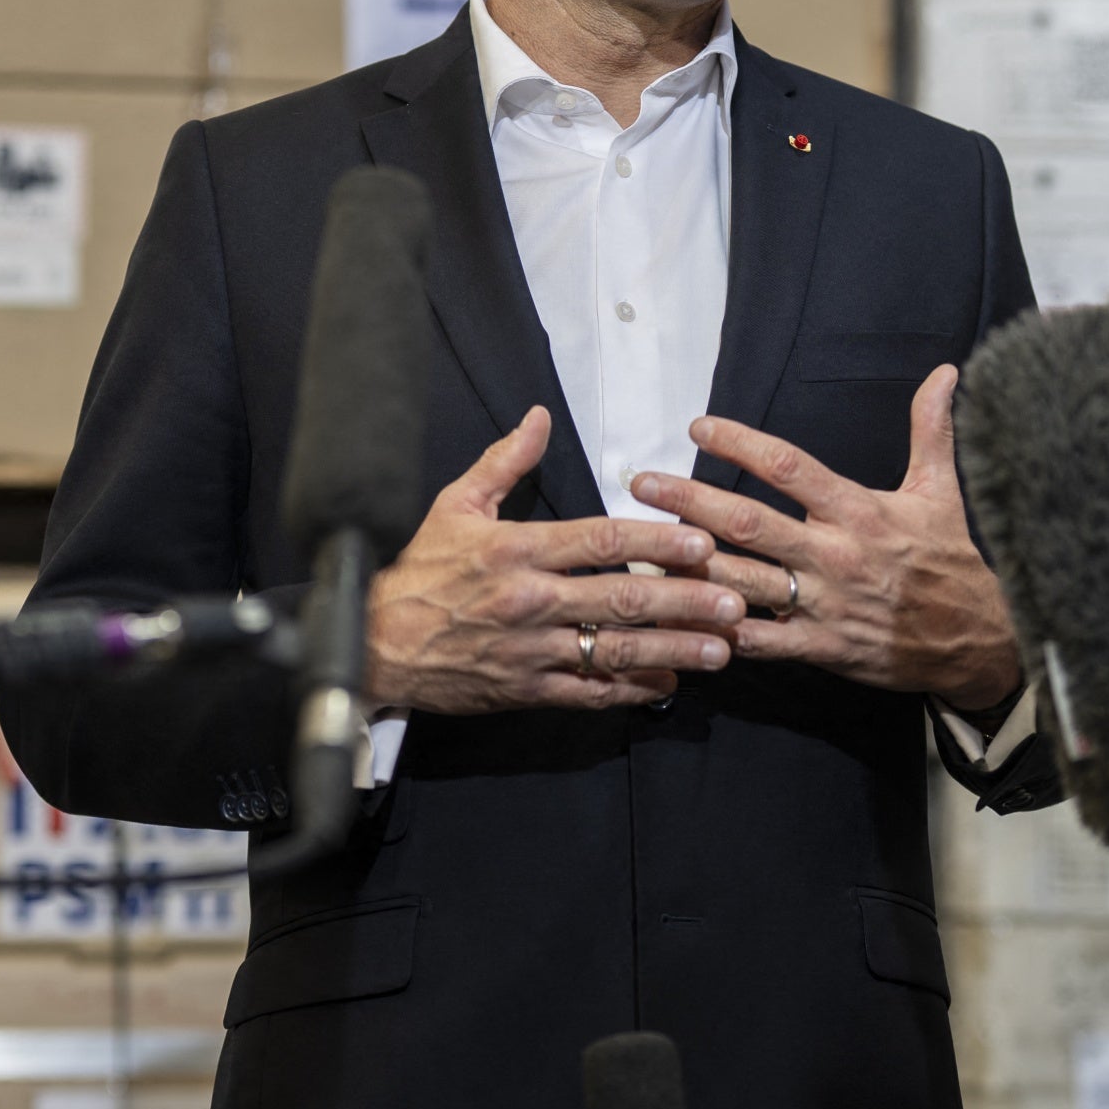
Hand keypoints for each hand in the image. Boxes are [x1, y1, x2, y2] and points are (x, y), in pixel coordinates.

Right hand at [365, 407, 747, 715]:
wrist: (373, 644)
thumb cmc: (417, 571)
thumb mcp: (454, 506)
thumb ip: (504, 462)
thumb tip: (540, 417)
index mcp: (515, 550)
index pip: (599, 541)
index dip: (655, 541)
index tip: (700, 542)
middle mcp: (528, 600)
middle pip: (620, 599)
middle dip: (684, 600)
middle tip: (735, 600)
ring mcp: (529, 650)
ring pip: (613, 651)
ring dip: (673, 650)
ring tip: (721, 648)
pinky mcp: (524, 689)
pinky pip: (587, 692)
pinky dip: (631, 690)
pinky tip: (668, 684)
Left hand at [630, 366, 1022, 707]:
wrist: (979, 639)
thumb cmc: (953, 561)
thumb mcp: (942, 490)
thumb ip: (932, 429)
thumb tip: (946, 372)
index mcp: (859, 510)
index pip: (788, 467)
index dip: (740, 443)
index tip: (700, 426)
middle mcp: (835, 554)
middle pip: (748, 522)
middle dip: (689, 499)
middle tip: (642, 482)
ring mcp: (824, 603)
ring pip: (743, 581)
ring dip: (689, 564)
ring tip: (642, 547)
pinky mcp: (821, 647)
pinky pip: (760, 640)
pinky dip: (718, 630)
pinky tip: (679, 617)